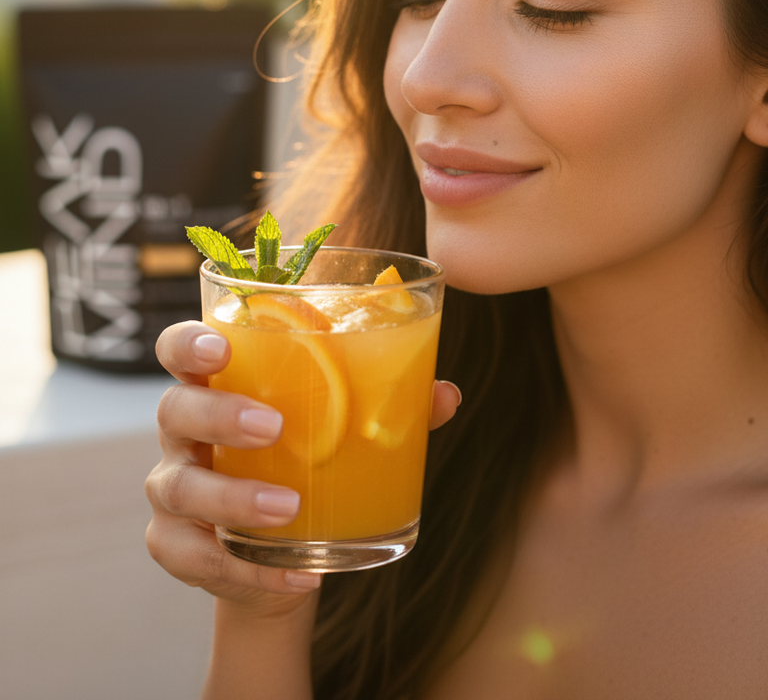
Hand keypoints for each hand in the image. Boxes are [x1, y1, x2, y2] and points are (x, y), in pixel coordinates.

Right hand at [145, 322, 460, 612]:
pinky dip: (248, 569)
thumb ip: (388, 402)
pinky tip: (298, 572)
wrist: (282, 550)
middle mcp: (185, 432)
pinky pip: (197, 556)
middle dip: (220, 415)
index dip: (188, 343)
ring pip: (178, 487)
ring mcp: (173, 488)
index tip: (219, 348)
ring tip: (290, 507)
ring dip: (234, 497)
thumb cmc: (309, 460)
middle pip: (175, 409)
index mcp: (218, 383)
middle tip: (273, 426)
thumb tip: (444, 392)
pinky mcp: (177, 545)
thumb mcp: (343, 427)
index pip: (179, 348)